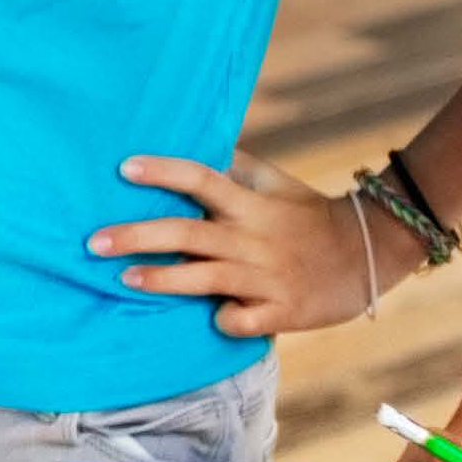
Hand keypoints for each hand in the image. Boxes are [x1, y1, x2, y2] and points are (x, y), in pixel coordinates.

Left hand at [86, 156, 407, 337]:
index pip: (200, 179)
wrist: (369, 253)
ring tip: (123, 277)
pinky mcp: (280, 312)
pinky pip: (240, 320)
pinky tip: (209, 318)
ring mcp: (265, 277)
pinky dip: (222, 319)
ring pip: (204, 278)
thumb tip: (198, 141)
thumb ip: (235, 168)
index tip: (123, 168)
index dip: (162, 171)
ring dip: (162, 279)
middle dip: (137, 235)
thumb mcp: (276, 184)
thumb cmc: (310, 216)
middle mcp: (252, 238)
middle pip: (187, 233)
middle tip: (93, 240)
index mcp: (250, 204)